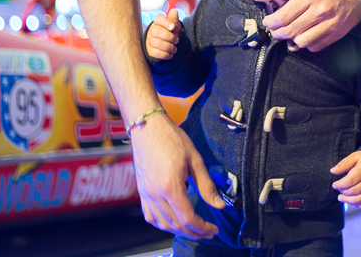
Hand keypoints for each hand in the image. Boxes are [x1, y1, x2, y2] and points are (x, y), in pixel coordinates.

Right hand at [130, 111, 225, 238]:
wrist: (147, 128)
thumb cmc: (172, 139)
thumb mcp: (195, 159)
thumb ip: (207, 185)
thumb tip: (220, 206)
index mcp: (170, 186)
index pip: (188, 218)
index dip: (202, 228)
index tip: (214, 229)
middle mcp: (155, 194)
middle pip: (176, 225)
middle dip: (194, 233)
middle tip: (208, 233)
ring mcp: (146, 194)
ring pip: (162, 224)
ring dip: (179, 231)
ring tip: (194, 229)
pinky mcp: (141, 192)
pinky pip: (150, 216)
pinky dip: (163, 224)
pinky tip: (173, 222)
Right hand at [145, 8, 181, 59]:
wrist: (168, 44)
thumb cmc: (171, 32)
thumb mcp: (175, 26)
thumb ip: (174, 19)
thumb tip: (174, 11)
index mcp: (158, 22)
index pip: (158, 19)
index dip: (166, 22)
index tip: (173, 27)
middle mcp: (152, 30)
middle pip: (157, 31)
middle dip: (170, 37)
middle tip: (177, 40)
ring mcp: (149, 40)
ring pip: (157, 43)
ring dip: (169, 47)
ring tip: (175, 49)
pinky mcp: (149, 50)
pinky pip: (155, 52)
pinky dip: (165, 54)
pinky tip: (170, 54)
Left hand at [262, 0, 360, 51]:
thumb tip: (281, 12)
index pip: (284, 16)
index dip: (271, 23)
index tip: (268, 23)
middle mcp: (320, 11)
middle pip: (290, 31)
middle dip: (278, 33)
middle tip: (275, 32)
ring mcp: (330, 23)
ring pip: (302, 42)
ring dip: (292, 41)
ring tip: (290, 36)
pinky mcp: (339, 32)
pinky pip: (318, 45)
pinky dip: (308, 44)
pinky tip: (306, 38)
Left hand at [330, 149, 360, 208]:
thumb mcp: (356, 156)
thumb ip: (344, 164)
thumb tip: (332, 171)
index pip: (351, 180)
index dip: (341, 184)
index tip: (334, 185)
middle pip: (355, 191)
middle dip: (344, 193)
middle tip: (338, 191)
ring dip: (349, 201)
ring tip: (341, 198)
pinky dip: (359, 205)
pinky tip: (352, 202)